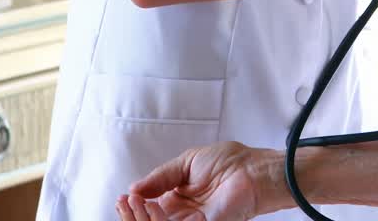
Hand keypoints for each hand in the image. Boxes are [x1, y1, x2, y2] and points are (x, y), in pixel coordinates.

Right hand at [115, 142, 281, 220]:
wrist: (254, 169)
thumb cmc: (230, 162)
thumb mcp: (186, 163)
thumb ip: (160, 176)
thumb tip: (134, 188)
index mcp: (178, 199)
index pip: (148, 210)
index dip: (133, 206)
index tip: (123, 197)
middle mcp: (183, 215)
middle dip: (133, 215)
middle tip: (125, 201)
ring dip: (142, 218)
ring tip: (136, 202)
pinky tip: (155, 207)